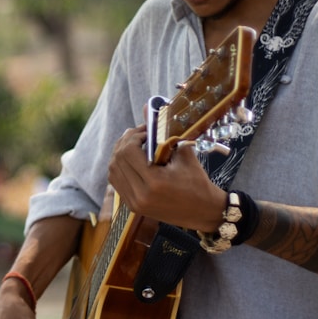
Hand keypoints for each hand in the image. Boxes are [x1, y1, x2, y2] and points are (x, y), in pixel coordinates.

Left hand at [107, 125, 225, 230]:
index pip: (128, 152)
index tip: (147, 131)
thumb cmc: (198, 183)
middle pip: (117, 160)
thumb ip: (164, 132)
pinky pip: (116, 182)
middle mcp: (140, 195)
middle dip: (126, 142)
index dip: (134, 136)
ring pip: (113, 170)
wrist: (204, 212)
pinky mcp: (132, 206)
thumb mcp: (184, 155)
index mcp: (154, 182)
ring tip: (134, 145)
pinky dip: (120, 167)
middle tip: (139, 135)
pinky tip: (131, 160)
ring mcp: (134, 203)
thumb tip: (147, 106)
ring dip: (120, 154)